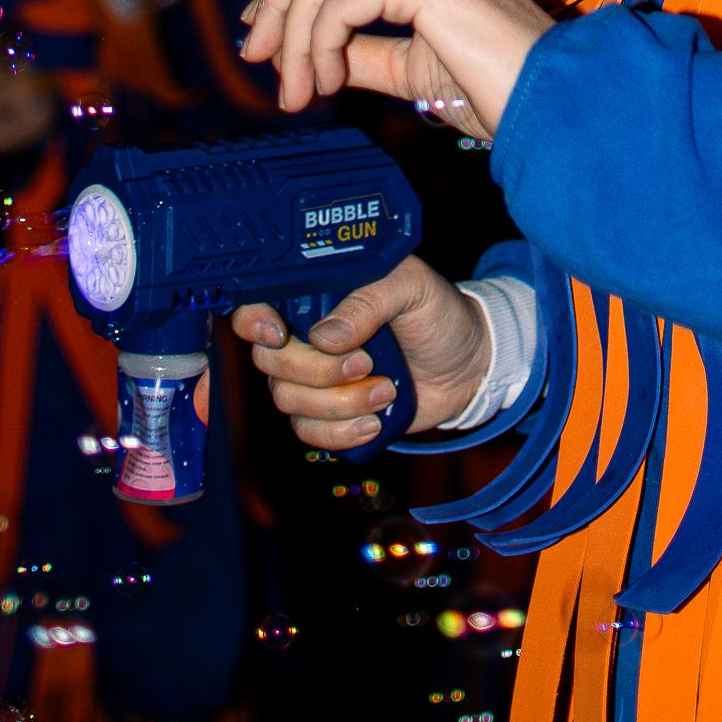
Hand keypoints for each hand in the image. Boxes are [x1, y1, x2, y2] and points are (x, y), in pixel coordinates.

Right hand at [226, 253, 490, 445]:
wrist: (468, 364)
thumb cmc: (437, 313)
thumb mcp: (412, 287)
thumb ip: (370, 300)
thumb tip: (325, 338)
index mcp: (317, 296)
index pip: (257, 306)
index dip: (253, 322)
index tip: (278, 334)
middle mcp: (305, 338)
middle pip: (270, 363)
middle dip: (317, 370)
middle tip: (367, 361)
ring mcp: (314, 380)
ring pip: (290, 402)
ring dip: (340, 403)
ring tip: (387, 389)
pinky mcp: (331, 416)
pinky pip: (310, 434)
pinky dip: (343, 432)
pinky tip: (376, 421)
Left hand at [239, 0, 549, 135]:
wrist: (549, 102)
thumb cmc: (498, 87)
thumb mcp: (413, 64)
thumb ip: (362, 51)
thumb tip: (307, 56)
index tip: (265, 41)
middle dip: (278, 6)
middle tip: (260, 62)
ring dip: (297, 43)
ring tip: (301, 94)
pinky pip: (337, 3)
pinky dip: (318, 46)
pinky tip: (328, 84)